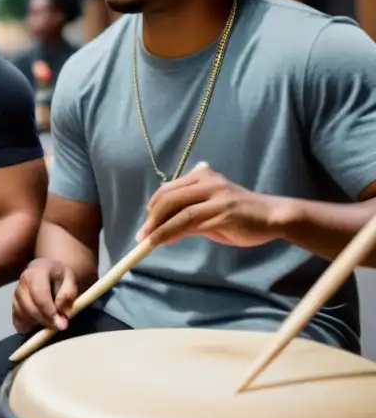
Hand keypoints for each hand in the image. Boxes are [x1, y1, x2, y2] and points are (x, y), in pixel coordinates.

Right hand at [11, 258, 77, 334]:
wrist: (47, 268)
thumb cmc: (60, 275)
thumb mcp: (70, 279)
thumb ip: (67, 294)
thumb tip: (59, 311)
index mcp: (37, 273)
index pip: (40, 295)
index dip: (49, 312)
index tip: (61, 324)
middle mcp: (22, 282)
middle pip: (29, 307)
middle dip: (45, 321)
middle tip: (58, 326)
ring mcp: (16, 292)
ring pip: (22, 314)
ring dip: (36, 323)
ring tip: (50, 323)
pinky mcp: (14, 302)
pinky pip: (17, 319)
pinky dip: (26, 325)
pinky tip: (38, 325)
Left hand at [137, 162, 288, 247]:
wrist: (274, 216)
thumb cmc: (242, 216)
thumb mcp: (211, 211)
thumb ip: (189, 214)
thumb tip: (162, 229)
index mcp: (202, 176)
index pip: (168, 190)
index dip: (153, 207)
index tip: (146, 224)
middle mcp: (206, 181)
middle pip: (168, 198)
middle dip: (151, 218)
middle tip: (142, 235)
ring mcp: (215, 196)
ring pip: (176, 211)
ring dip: (157, 227)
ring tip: (147, 241)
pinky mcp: (222, 212)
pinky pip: (188, 222)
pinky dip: (170, 232)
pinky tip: (161, 241)